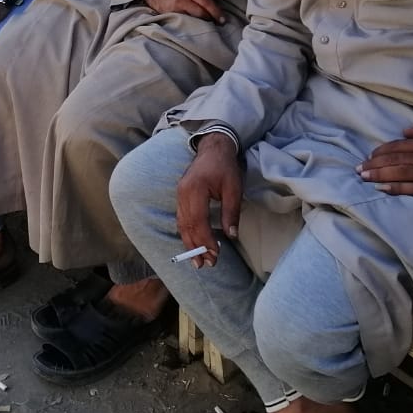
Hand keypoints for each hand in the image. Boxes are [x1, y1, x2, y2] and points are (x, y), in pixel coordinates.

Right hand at [144, 0, 224, 22]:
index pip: (206, 2)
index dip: (216, 11)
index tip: (223, 19)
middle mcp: (182, 0)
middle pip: (200, 13)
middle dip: (210, 19)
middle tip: (217, 23)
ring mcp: (174, 9)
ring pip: (193, 19)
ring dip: (201, 23)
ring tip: (207, 25)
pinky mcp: (169, 16)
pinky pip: (183, 22)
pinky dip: (191, 25)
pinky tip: (195, 27)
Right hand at [175, 133, 244, 266]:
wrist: (213, 148)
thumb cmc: (225, 167)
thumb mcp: (233, 188)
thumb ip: (231, 212)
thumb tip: (231, 236)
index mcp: (195, 190)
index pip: (198, 221)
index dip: (205, 241)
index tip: (215, 255)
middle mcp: (183, 193)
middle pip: (187, 226)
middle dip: (196, 247)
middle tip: (206, 264)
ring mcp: (179, 194)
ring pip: (181, 224)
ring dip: (190, 243)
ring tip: (198, 260)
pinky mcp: (180, 196)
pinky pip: (181, 219)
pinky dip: (187, 233)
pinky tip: (193, 244)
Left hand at [357, 121, 412, 206]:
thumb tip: (405, 132)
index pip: (400, 146)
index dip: (382, 150)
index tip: (370, 155)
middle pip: (396, 160)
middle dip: (375, 164)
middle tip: (359, 168)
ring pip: (400, 174)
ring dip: (380, 175)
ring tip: (364, 177)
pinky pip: (411, 189)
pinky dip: (395, 189)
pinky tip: (381, 189)